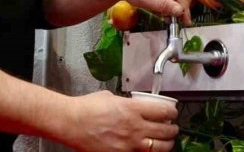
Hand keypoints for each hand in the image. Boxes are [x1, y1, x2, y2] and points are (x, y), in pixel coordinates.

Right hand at [59, 90, 178, 151]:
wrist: (70, 123)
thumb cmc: (86, 108)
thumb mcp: (112, 97)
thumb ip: (128, 103)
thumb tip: (136, 106)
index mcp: (133, 110)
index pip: (165, 112)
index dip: (173, 113)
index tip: (172, 113)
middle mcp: (134, 129)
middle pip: (166, 132)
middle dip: (172, 130)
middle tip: (172, 128)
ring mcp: (128, 146)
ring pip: (160, 148)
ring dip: (166, 144)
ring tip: (166, 141)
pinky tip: (148, 150)